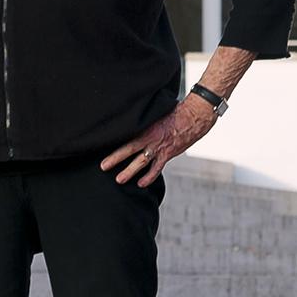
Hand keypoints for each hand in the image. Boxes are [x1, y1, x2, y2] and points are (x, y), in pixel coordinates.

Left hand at [100, 96, 216, 187]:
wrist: (193, 118)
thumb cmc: (173, 113)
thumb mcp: (155, 114)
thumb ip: (144, 121)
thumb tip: (131, 121)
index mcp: (146, 127)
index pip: (126, 136)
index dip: (115, 142)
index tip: (103, 145)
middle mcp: (150, 138)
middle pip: (129, 150)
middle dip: (115, 159)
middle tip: (103, 166)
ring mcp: (158, 148)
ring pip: (141, 162)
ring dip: (130, 171)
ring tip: (119, 180)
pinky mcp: (167, 154)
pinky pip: (156, 168)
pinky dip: (149, 176)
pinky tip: (141, 183)